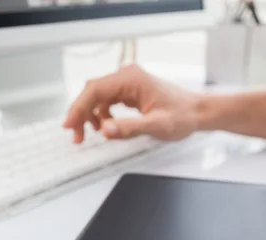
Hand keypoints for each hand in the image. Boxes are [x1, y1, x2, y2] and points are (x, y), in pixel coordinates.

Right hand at [63, 65, 199, 143]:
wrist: (197, 112)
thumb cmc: (182, 116)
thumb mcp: (156, 126)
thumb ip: (129, 128)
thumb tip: (105, 130)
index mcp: (131, 79)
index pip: (95, 90)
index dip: (78, 108)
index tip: (69, 125)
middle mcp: (127, 76)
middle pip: (93, 92)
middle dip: (81, 114)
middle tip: (76, 136)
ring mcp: (128, 83)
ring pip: (98, 96)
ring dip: (90, 115)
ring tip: (88, 134)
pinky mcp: (130, 91)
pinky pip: (108, 100)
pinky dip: (102, 114)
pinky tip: (105, 127)